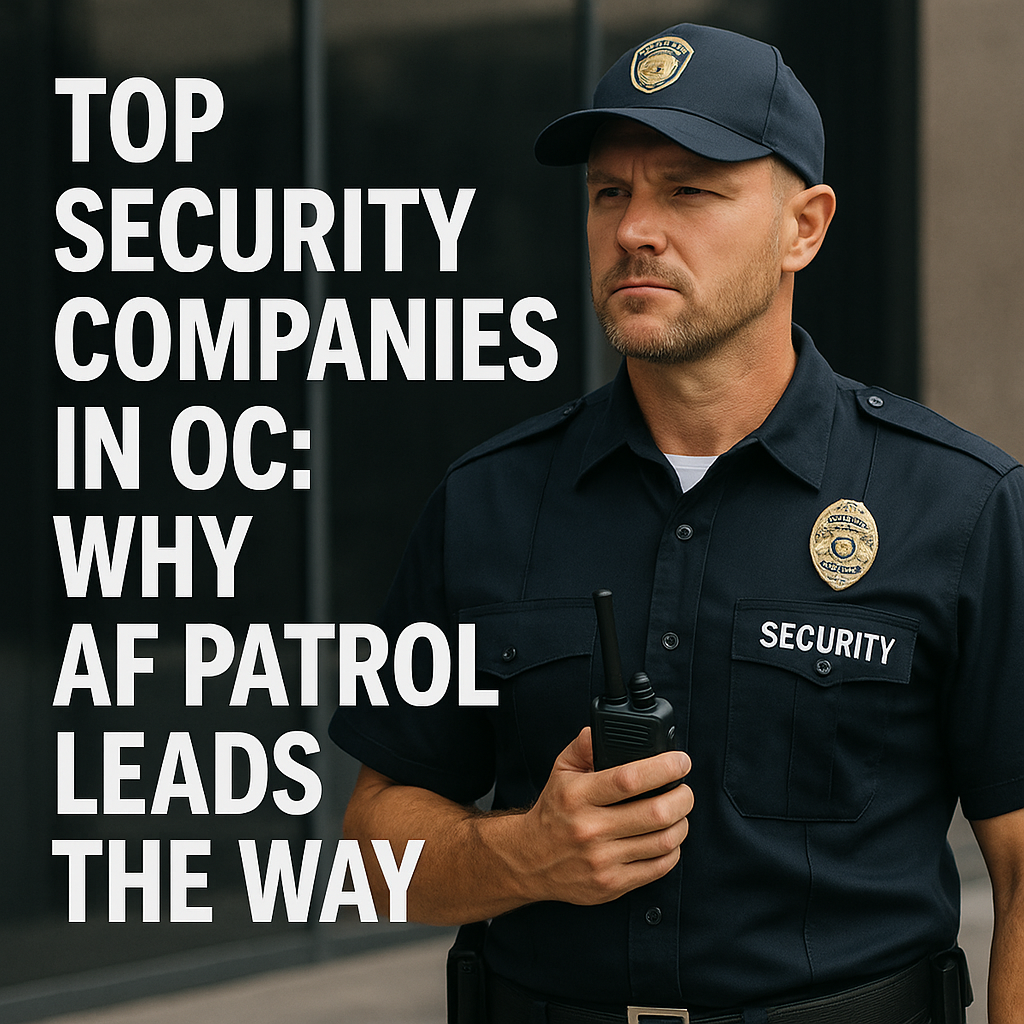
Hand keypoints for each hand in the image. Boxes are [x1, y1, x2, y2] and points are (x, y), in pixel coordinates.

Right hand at [507, 727, 692, 905]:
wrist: (530, 860)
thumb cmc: (554, 811)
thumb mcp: (561, 770)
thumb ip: (585, 745)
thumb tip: (606, 730)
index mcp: (578, 795)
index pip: (629, 779)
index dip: (664, 768)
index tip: (680, 761)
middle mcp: (590, 829)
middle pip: (656, 812)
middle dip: (682, 797)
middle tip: (684, 789)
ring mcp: (602, 860)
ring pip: (663, 841)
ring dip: (681, 823)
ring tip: (678, 813)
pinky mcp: (612, 885)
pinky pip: (658, 867)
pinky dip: (672, 850)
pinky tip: (666, 838)